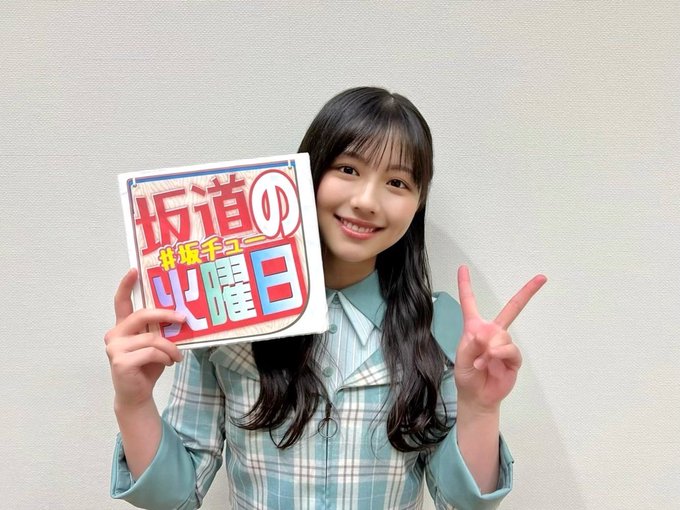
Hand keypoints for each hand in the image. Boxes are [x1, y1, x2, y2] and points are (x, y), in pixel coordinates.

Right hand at [104, 268, 184, 407]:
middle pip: (142, 315)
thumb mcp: (154, 345)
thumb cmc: (147, 367)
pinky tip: (169, 363)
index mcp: (123, 327)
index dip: (126, 285)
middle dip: (166, 315)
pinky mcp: (120, 361)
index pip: (121, 302)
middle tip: (184, 319)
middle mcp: (114, 334)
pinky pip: (152, 352)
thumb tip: (179, 315)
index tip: (134, 270)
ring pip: (152, 338)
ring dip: (170, 347)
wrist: (136, 395)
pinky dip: (166, 357)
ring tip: (177, 356)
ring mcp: (115, 348)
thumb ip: (158, 330)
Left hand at [454, 266, 545, 412]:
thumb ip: (470, 344)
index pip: (469, 302)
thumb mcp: (461, 358)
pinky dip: (499, 355)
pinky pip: (511, 350)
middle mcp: (492, 332)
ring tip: (481, 361)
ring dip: (490, 349)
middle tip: (542, 278)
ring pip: (503, 335)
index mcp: (475, 328)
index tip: (463, 268)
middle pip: (512, 308)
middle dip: (527, 292)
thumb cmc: (467, 375)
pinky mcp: (513, 358)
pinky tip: (490, 363)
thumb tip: (484, 334)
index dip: (466, 285)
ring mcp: (504, 344)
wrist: (478, 397)